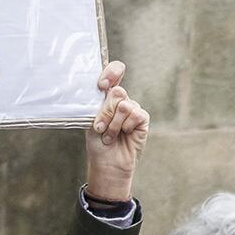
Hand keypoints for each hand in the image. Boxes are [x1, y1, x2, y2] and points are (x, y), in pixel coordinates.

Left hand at [83, 60, 147, 203]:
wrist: (107, 162)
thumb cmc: (97, 142)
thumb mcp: (92, 120)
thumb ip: (100, 103)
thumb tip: (108, 90)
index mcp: (107, 96)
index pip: (114, 72)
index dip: (111, 72)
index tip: (102, 85)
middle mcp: (121, 100)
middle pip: (117, 91)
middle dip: (106, 112)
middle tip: (100, 127)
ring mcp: (132, 108)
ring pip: (124, 105)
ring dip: (113, 124)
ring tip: (110, 136)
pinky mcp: (142, 119)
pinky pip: (135, 114)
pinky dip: (125, 127)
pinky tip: (124, 135)